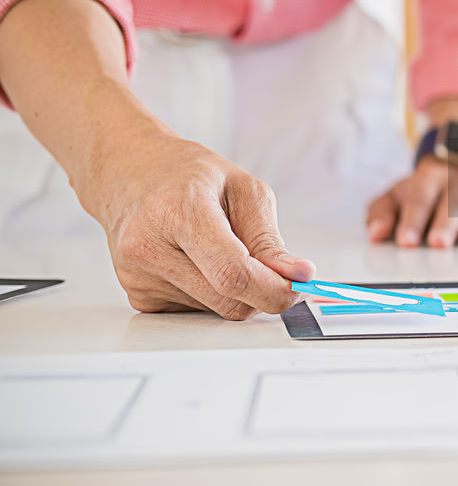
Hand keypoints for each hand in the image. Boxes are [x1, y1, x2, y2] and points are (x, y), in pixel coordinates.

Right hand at [84, 134, 315, 319]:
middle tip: (273, 270)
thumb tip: (298, 276)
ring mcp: (138, 275)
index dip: (273, 289)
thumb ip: (269, 238)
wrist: (130, 174)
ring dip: (235, 291)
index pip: (232, 273)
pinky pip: (195, 311)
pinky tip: (198, 261)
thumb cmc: (189, 176)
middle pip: (227, 300)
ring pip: (215, 310)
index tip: (298, 288)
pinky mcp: (137, 295)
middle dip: (262, 293)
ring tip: (220, 249)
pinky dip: (212, 293)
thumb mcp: (243, 189)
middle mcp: (149, 247)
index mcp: (178, 212)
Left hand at [365, 97, 457, 247]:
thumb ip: (382, 213)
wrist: (456, 159)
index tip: (405, 241)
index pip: (419, 199)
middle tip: (438, 243)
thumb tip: (375, 233)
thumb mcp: (396, 194)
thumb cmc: (423, 189)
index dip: (413, 221)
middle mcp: (457, 182)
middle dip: (446, 223)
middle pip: (453, 201)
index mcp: (428, 179)